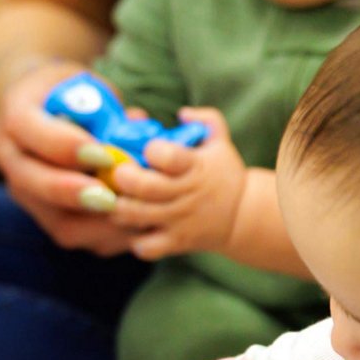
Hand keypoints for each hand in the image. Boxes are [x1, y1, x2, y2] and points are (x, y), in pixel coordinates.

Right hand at [0, 63, 136, 255]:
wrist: (41, 112)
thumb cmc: (73, 94)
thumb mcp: (88, 86)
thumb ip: (109, 108)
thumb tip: (137, 126)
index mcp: (15, 112)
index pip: (31, 131)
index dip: (67, 147)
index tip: (105, 154)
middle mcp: (8, 155)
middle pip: (34, 183)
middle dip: (76, 193)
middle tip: (113, 197)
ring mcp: (22, 190)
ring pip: (54, 220)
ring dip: (99, 223)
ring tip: (136, 215)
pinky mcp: (40, 215)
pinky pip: (72, 234)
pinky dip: (106, 234)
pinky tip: (134, 226)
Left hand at [109, 108, 247, 259]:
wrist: (243, 215)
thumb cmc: (224, 172)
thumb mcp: (221, 140)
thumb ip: (205, 119)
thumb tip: (182, 113)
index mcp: (195, 166)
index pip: (168, 156)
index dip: (153, 150)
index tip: (149, 149)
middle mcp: (186, 194)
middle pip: (145, 187)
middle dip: (123, 177)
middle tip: (118, 173)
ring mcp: (180, 220)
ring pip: (138, 215)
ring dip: (119, 207)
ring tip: (116, 199)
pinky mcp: (177, 242)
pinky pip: (147, 247)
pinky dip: (135, 241)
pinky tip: (135, 229)